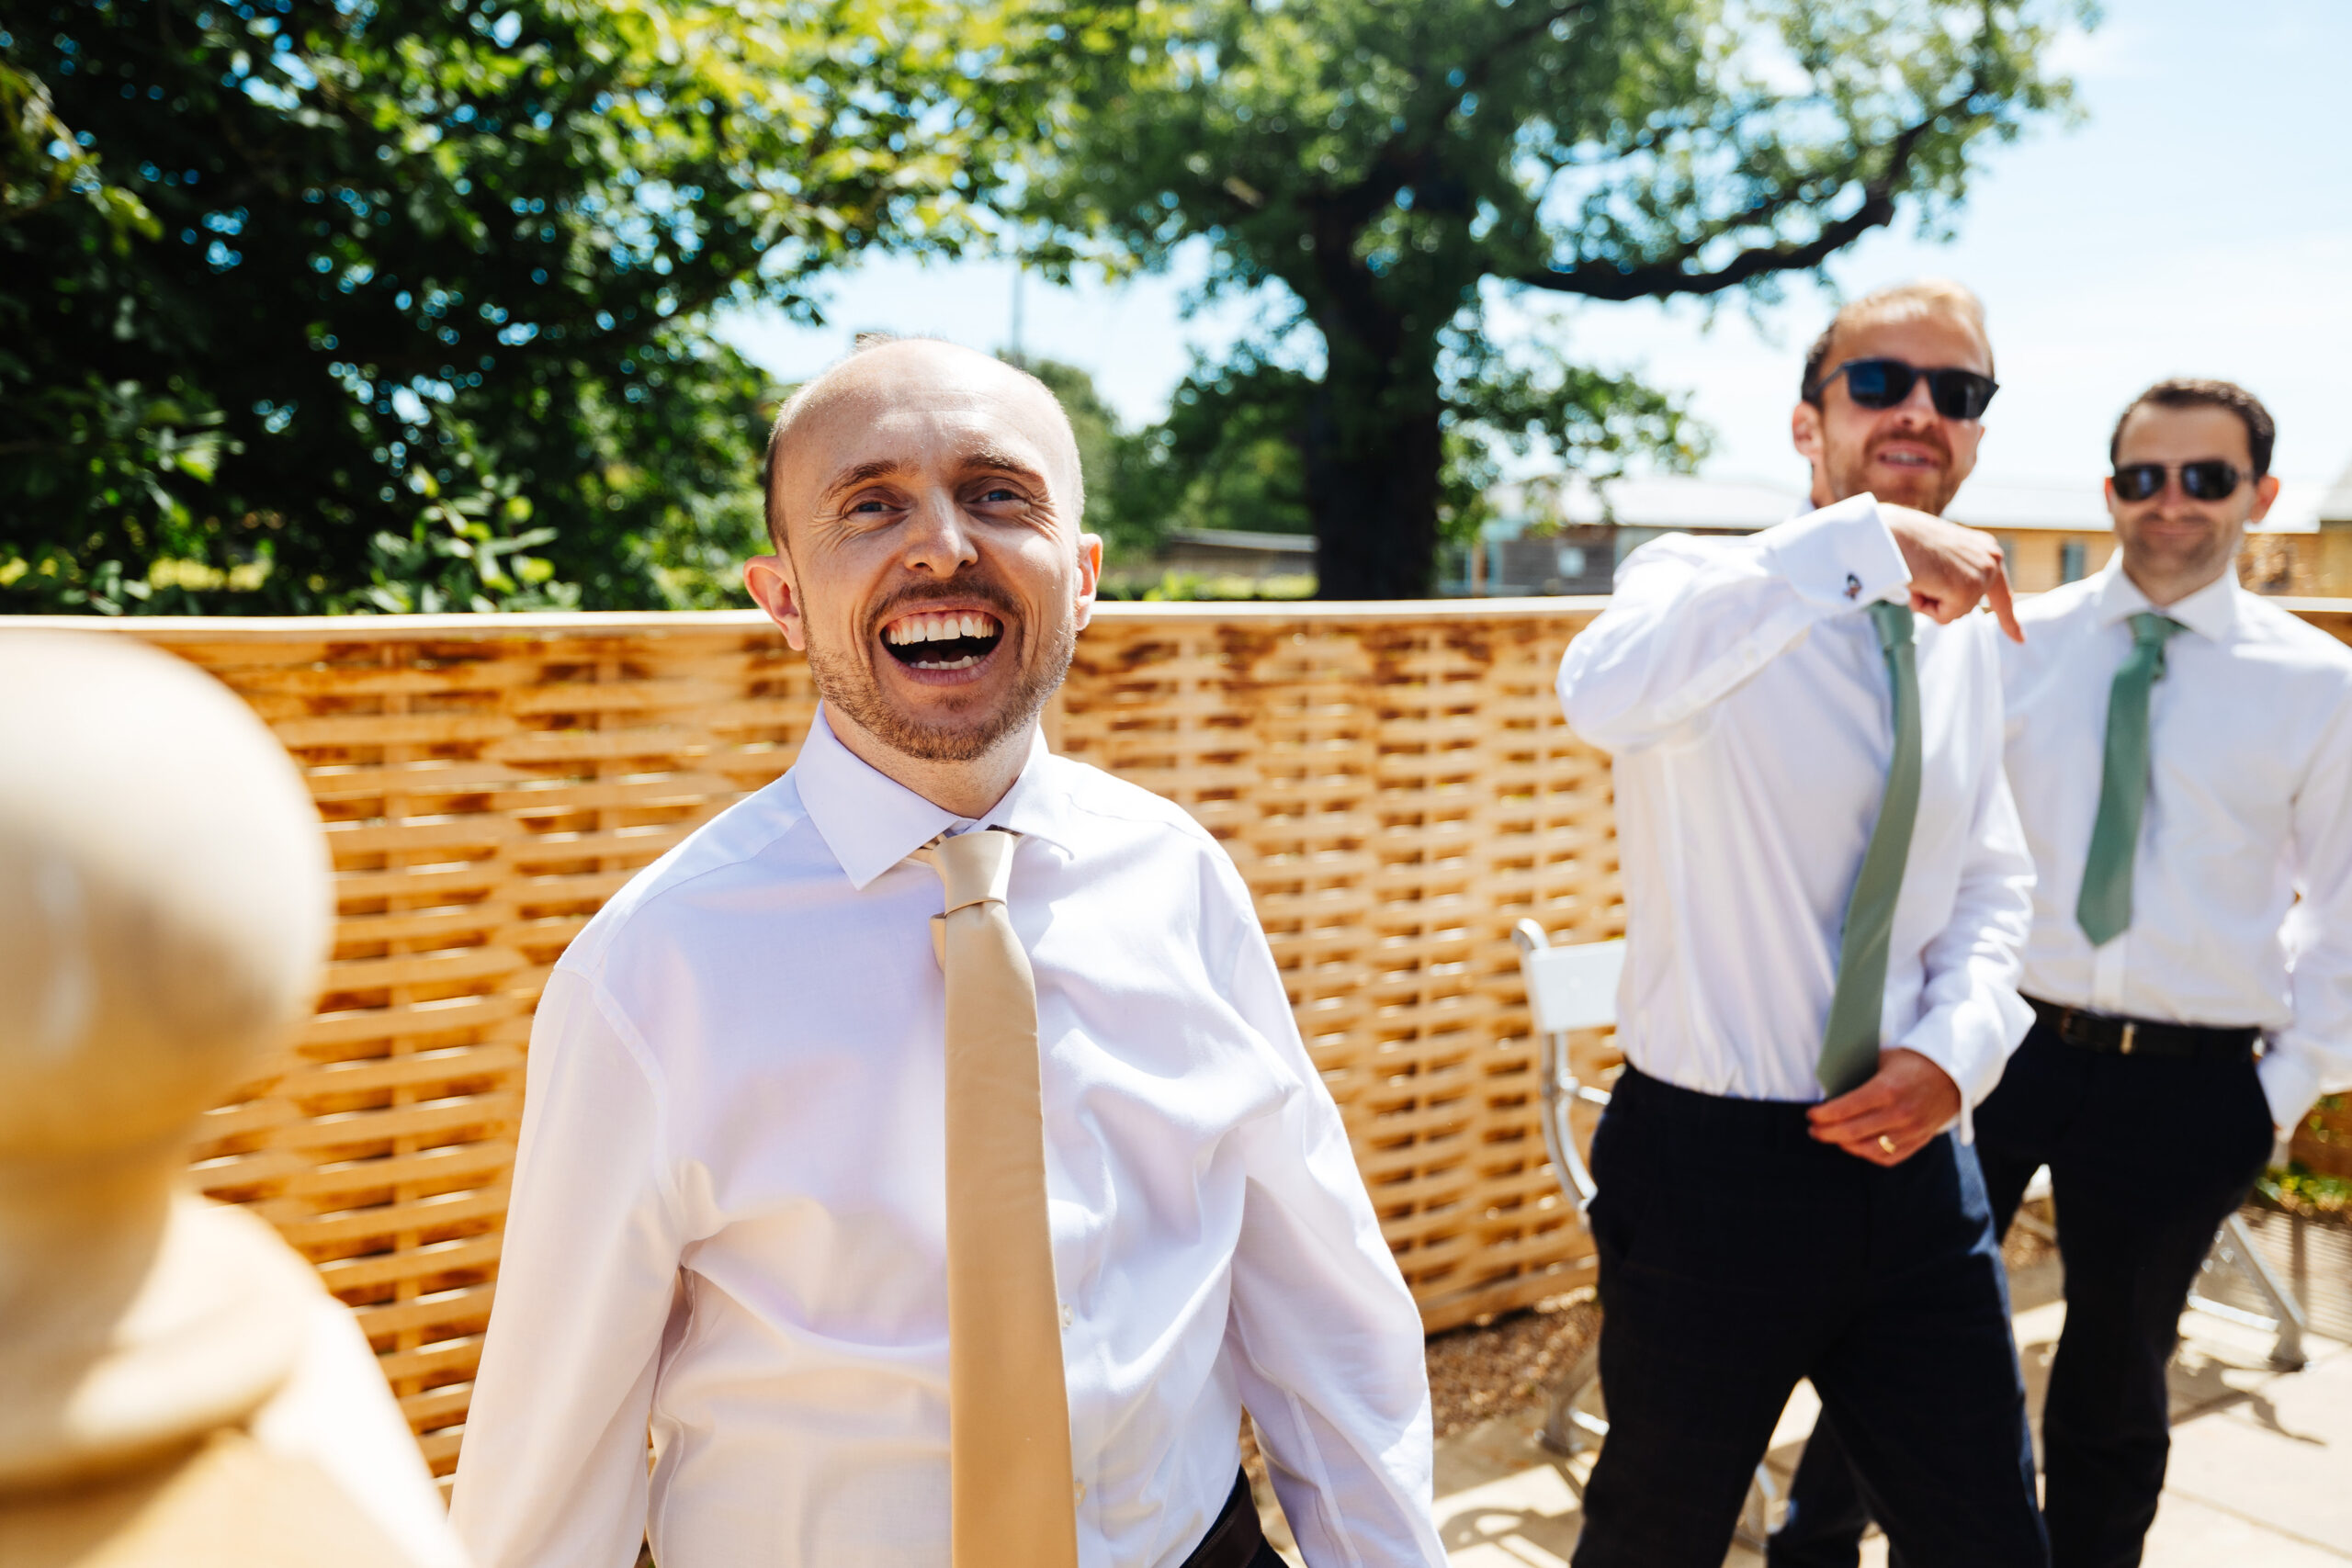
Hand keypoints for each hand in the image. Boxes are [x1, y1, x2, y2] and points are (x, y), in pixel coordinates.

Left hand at [1807, 1048, 1961, 1166]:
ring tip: (1833, 1138)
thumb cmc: (1913, 1062)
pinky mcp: (1919, 1140)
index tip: (1811, 1115)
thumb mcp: (1884, 1059)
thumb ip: (1859, 1073)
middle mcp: (1899, 1113)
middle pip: (1851, 1132)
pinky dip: (1868, 1154)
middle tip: (1814, 1130)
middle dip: (1826, 1133)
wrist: (1954, 1074)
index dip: (1823, 1115)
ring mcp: (1911, 1130)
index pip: (1845, 1108)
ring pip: (1868, 1149)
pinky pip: (1889, 1157)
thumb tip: (1830, 1087)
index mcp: (1888, 1089)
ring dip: (1845, 1146)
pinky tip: (1856, 1146)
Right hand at [1882, 504, 2022, 642]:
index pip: (2000, 593)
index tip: (2019, 640)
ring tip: (1919, 574)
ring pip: (1954, 613)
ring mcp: (1981, 575)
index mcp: (1986, 550)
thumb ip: (1955, 575)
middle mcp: (1991, 560)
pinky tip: (1920, 582)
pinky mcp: (1967, 589)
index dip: (2008, 619)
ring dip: (1929, 602)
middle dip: (1940, 603)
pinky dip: (1925, 607)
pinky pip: (1943, 618)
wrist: (1889, 532)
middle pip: (1966, 607)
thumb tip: (1955, 600)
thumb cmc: (1904, 541)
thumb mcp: (1940, 557)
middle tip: (1921, 575)